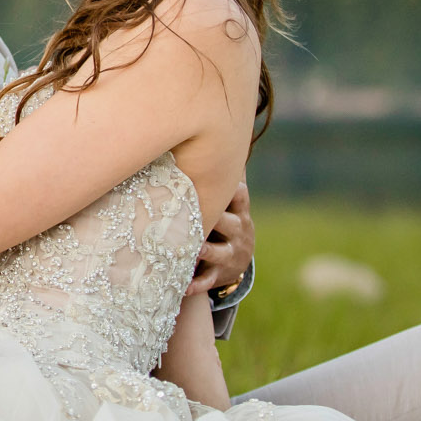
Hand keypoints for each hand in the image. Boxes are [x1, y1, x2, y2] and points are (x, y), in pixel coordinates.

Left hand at [187, 181, 253, 297]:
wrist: (239, 261)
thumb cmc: (225, 220)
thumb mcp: (230, 200)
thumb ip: (221, 175)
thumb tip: (213, 134)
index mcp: (239, 210)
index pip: (240, 195)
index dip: (231, 185)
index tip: (217, 175)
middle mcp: (239, 231)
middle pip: (229, 223)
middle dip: (214, 218)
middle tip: (196, 212)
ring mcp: (231, 254)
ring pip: (217, 252)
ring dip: (203, 250)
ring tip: (190, 249)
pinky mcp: (221, 275)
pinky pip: (208, 280)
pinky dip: (194, 283)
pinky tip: (180, 286)